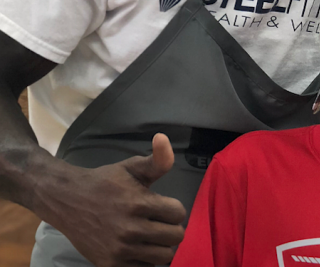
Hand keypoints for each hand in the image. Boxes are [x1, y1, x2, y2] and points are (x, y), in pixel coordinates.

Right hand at [35, 133, 185, 266]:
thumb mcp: (132, 167)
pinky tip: (139, 248)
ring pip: (163, 256)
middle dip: (172, 228)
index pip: (178, 214)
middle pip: (175, 237)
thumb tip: (164, 138)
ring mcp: (120, 249)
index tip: (165, 207)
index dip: (175, 209)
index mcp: (139, 203)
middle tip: (161, 222)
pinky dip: (145, 260)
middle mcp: (131, 229)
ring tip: (153, 236)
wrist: (67, 200)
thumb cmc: (105, 182)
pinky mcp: (110, 264)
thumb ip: (157, 159)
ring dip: (162, 246)